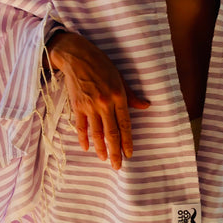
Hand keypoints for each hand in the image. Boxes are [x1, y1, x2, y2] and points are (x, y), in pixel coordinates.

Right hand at [47, 31, 149, 169]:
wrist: (77, 57)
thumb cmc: (101, 65)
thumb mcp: (120, 77)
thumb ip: (132, 95)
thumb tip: (145, 106)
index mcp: (118, 96)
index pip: (125, 124)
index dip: (127, 141)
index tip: (129, 154)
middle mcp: (104, 103)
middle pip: (111, 133)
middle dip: (115, 151)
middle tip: (117, 166)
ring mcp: (89, 106)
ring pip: (96, 133)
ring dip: (100, 148)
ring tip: (104, 159)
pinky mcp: (77, 106)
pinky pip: (81, 126)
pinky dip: (83, 138)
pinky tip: (86, 148)